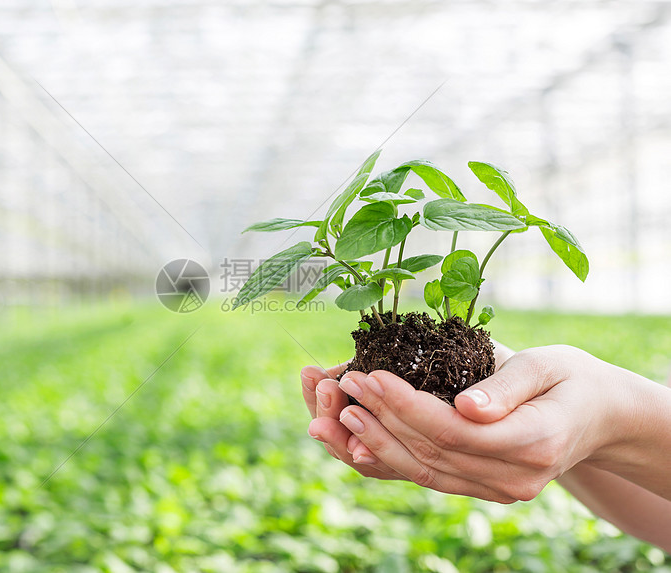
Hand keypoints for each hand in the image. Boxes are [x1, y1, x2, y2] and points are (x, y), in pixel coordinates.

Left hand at [318, 345, 641, 503]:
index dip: (406, 405)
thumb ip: (506, 388)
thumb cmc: (571, 379)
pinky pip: (428, 477)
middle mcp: (514, 477)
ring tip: (335, 411)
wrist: (597, 416)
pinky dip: (389, 459)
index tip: (369, 375)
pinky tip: (356, 439)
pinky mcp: (481, 487)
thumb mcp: (548, 366)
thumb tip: (465, 408)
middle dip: (379, 418)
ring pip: (423, 471)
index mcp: (534, 442)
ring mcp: (497, 489)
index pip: (453, 430)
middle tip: (340, 385)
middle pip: (431, 452)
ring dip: (374, 441)